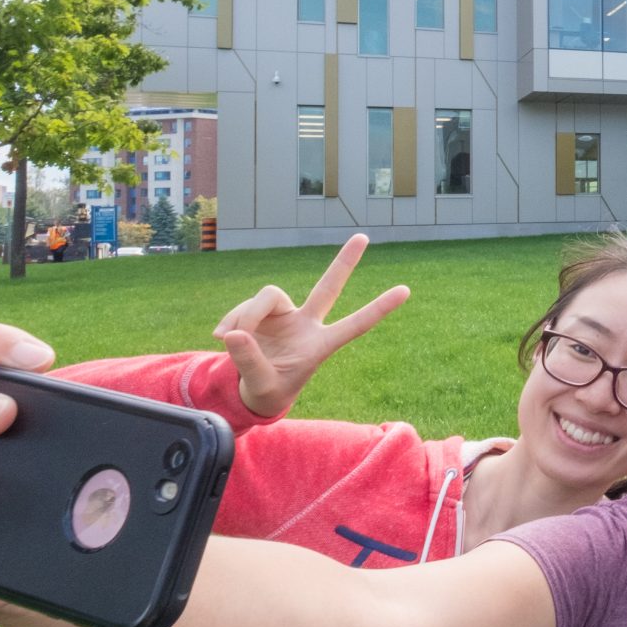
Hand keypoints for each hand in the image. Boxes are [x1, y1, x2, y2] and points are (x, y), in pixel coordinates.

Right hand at [212, 234, 409, 417]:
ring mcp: (285, 316)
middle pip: (328, 287)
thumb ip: (250, 361)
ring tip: (228, 339)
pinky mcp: (262, 313)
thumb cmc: (268, 391)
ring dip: (246, 315)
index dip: (379, 309)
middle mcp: (307, 324)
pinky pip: (245, 307)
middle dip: (344, 262)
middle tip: (364, 236)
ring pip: (267, 297)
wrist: (250, 391)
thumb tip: (235, 333)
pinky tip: (220, 336)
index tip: (406, 291)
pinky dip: (232, 320)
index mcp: (320, 345)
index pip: (355, 325)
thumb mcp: (261, 385)